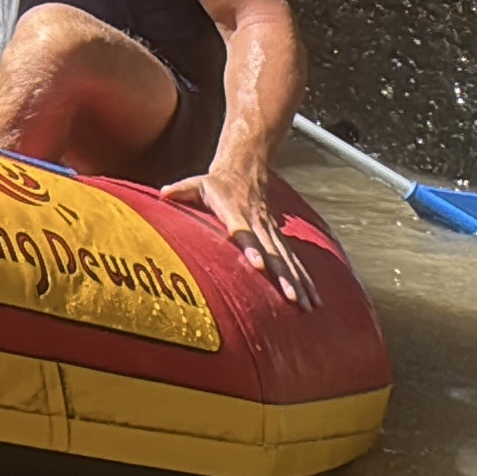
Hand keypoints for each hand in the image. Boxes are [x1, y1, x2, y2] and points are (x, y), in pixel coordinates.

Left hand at [161, 157, 314, 305]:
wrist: (245, 169)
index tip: (259, 265)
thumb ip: (182, 190)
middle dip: (283, 277)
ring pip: (288, 260)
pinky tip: (312, 298)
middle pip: (273, 252)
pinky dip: (305, 279)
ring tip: (307, 306)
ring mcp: (270, 232)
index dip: (251, 248)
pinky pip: (294, 260)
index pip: (244, 232)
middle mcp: (258, 224)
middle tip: (292, 299)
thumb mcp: (197, 184)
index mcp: (236, 213)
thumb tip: (164, 194)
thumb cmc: (215, 184)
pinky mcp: (277, 238)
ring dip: (298, 283)